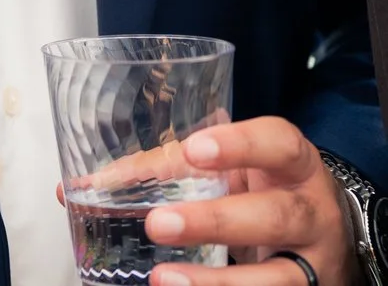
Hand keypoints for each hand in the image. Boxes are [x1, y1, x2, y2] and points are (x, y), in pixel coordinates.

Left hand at [140, 116, 352, 284]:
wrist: (322, 239)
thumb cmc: (263, 191)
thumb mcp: (232, 171)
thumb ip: (167, 170)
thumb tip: (93, 184)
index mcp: (294, 164)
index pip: (278, 144)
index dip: (239, 145)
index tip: (191, 150)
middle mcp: (312, 211)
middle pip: (274, 215)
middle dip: (214, 222)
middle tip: (157, 224)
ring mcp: (314, 260)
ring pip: (277, 276)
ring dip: (218, 282)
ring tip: (164, 277)